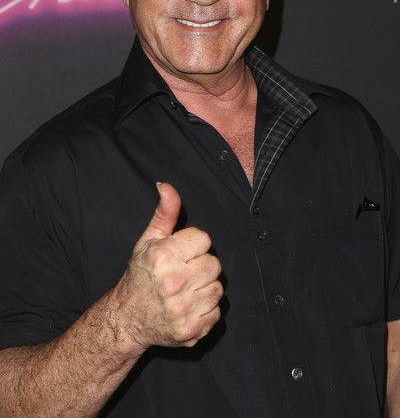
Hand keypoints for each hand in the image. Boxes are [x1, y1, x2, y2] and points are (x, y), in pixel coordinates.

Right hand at [117, 182, 222, 350]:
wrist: (127, 318)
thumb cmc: (140, 275)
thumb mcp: (148, 240)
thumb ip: (164, 213)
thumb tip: (167, 186)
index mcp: (163, 256)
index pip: (204, 239)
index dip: (193, 246)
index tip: (181, 255)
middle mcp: (173, 282)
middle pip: (214, 264)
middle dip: (201, 266)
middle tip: (184, 273)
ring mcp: (182, 308)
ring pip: (217, 288)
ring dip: (205, 288)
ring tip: (186, 289)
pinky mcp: (191, 329)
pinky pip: (216, 312)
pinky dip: (206, 310)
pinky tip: (188, 306)